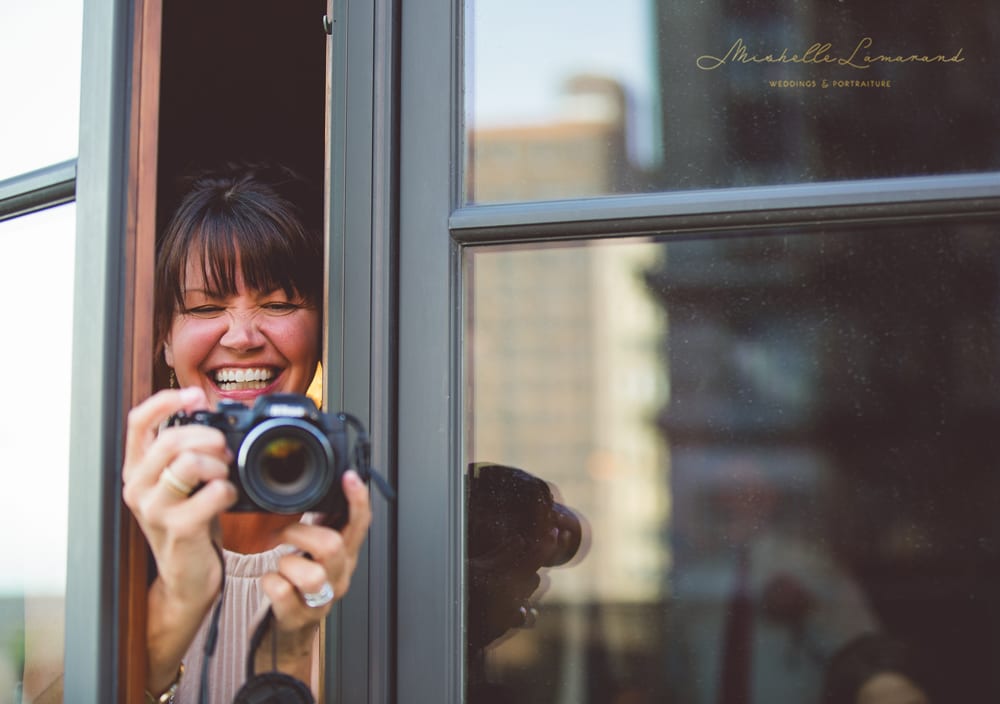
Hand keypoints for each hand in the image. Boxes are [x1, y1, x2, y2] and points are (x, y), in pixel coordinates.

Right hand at [121, 387, 236, 692]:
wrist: (187, 576)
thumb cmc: (189, 523)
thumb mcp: (179, 483)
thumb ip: (183, 451)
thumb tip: (206, 410)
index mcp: (137, 470)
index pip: (138, 421)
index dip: (166, 400)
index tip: (195, 395)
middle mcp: (137, 488)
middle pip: (172, 439)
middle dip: (209, 438)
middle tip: (224, 451)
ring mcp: (154, 510)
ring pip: (189, 463)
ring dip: (219, 465)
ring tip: (223, 477)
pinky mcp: (178, 528)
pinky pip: (212, 493)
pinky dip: (229, 491)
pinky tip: (227, 499)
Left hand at [254, 470, 371, 675]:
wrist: (290, 630)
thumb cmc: (301, 585)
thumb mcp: (317, 553)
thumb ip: (323, 526)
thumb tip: (321, 489)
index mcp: (345, 556)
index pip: (360, 524)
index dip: (357, 500)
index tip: (349, 477)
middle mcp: (338, 577)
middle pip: (333, 546)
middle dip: (301, 533)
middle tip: (284, 533)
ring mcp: (321, 600)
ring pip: (311, 575)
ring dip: (287, 562)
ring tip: (281, 565)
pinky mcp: (298, 617)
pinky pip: (281, 592)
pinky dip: (270, 582)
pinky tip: (272, 582)